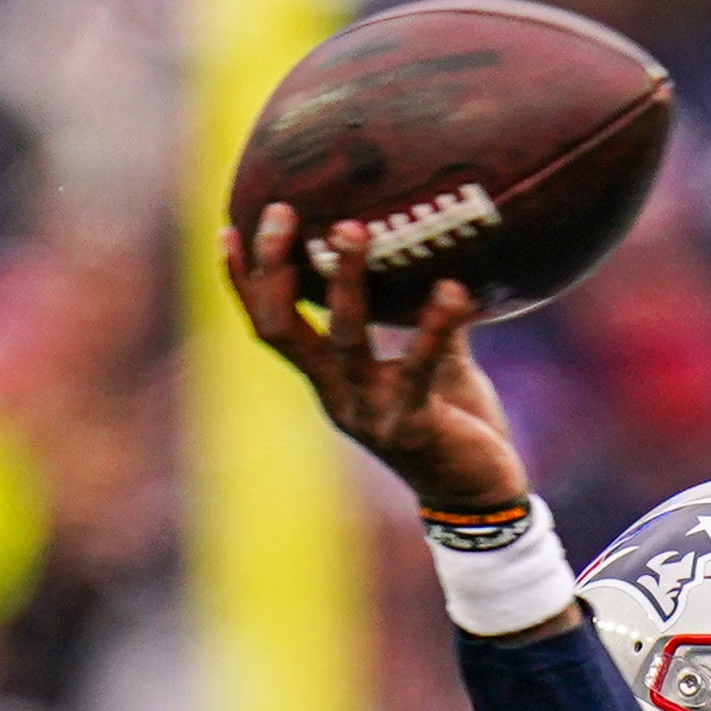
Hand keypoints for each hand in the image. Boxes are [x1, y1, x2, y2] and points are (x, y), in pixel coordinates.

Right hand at [224, 202, 527, 515]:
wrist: (481, 498)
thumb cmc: (457, 423)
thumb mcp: (436, 361)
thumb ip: (423, 315)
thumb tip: (433, 251)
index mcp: (330, 380)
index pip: (271, 326)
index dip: (244, 282)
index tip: (230, 226)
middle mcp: (336, 396)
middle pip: (282, 328)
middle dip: (275, 268)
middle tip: (284, 212)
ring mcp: (369, 413)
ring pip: (343, 340)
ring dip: (345, 283)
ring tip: (353, 230)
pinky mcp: (412, 427)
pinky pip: (417, 367)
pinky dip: (434, 325)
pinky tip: (453, 289)